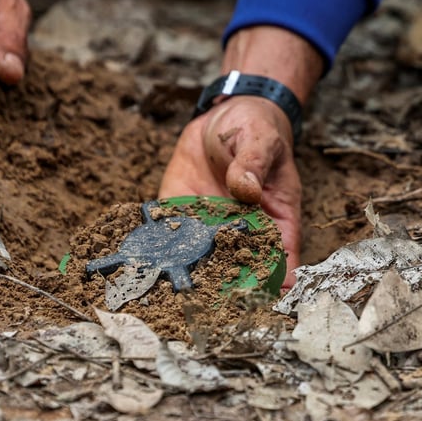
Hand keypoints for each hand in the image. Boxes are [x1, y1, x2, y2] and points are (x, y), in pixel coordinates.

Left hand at [158, 26, 327, 286]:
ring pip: (199, 258)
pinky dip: (156, 246)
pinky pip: (168, 231)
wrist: (224, 116)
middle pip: (237, 268)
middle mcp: (241, 229)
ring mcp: (209, 224)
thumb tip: (246, 189)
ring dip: (184, 275)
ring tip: (167, 295)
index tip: (258, 298)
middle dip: (222, 289)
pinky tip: (142, 261)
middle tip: (205, 304)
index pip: (278, 259)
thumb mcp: (260, 140)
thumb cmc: (255, 129)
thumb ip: (253, 163)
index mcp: (275, 219)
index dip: (271, 281)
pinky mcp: (180, 209)